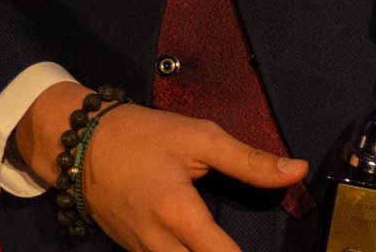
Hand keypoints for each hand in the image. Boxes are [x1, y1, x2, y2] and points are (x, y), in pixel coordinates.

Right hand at [14, 83, 306, 251]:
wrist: (78, 142)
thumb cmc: (142, 135)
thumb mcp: (197, 136)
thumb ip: (249, 160)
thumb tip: (297, 171)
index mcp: (178, 215)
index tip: (281, 251)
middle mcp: (159, 244)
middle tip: (240, 246)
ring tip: (222, 245)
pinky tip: (199, 247)